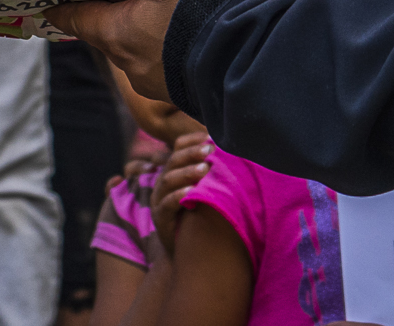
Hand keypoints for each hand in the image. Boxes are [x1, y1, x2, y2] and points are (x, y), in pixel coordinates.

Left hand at [42, 0, 226, 99]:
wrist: (272, 60)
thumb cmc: (210, 8)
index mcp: (117, 36)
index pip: (73, 19)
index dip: (60, 2)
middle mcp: (135, 66)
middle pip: (108, 30)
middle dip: (107, 6)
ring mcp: (167, 81)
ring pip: (142, 44)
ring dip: (144, 20)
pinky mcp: (198, 86)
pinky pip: (174, 54)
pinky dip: (172, 33)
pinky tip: (189, 15)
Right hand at [146, 129, 214, 258]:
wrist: (194, 256)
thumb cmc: (204, 219)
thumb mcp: (207, 192)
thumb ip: (213, 174)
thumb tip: (233, 153)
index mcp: (174, 173)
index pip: (178, 148)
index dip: (192, 141)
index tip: (210, 137)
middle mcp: (163, 184)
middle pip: (172, 161)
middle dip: (190, 154)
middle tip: (209, 150)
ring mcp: (159, 201)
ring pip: (168, 181)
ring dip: (186, 172)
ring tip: (204, 169)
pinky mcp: (161, 219)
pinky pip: (167, 205)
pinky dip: (178, 196)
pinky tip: (192, 192)